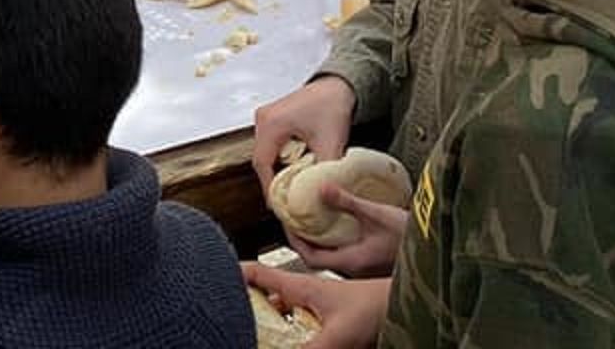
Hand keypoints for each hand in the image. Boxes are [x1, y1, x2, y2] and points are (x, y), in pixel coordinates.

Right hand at [244, 263, 390, 348]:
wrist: (404, 306)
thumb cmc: (374, 308)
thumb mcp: (338, 335)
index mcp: (299, 287)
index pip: (256, 273)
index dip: (231, 275)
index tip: (211, 284)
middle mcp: (304, 296)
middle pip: (265, 300)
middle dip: (248, 311)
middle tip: (234, 325)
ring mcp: (317, 310)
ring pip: (283, 317)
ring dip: (271, 328)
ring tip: (257, 334)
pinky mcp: (330, 324)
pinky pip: (302, 331)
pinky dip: (291, 337)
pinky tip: (290, 343)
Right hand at [252, 74, 354, 191]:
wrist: (337, 85)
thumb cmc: (332, 106)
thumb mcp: (330, 143)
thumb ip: (324, 171)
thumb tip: (322, 195)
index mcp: (271, 124)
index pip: (262, 163)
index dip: (269, 186)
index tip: (279, 205)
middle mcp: (263, 119)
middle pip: (260, 158)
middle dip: (272, 181)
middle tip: (284, 202)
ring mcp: (266, 117)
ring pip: (265, 152)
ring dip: (275, 171)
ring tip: (289, 190)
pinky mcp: (274, 118)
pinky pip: (270, 145)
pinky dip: (279, 160)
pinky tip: (292, 171)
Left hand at [284, 184, 409, 277]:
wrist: (439, 248)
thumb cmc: (411, 237)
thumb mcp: (377, 214)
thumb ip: (347, 201)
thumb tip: (321, 187)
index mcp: (352, 262)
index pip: (310, 258)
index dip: (294, 240)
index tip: (287, 222)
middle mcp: (357, 270)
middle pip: (319, 259)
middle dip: (304, 239)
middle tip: (296, 219)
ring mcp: (366, 269)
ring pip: (334, 257)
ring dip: (321, 240)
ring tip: (313, 219)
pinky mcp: (374, 264)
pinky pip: (347, 254)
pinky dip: (337, 241)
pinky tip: (340, 225)